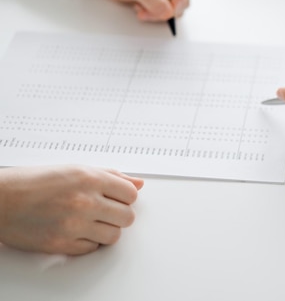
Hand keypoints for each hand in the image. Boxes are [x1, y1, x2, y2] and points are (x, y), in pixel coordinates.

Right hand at [0, 165, 143, 254]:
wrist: (1, 200)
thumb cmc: (34, 182)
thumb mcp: (75, 169)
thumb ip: (111, 176)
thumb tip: (138, 183)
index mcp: (89, 179)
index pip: (131, 194)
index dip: (126, 197)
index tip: (118, 198)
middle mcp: (85, 201)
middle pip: (127, 216)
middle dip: (120, 214)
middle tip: (106, 211)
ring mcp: (74, 225)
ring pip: (114, 235)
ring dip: (106, 229)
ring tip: (91, 221)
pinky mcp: (62, 244)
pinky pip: (93, 248)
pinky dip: (89, 241)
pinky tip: (78, 230)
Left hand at [75, 0, 205, 21]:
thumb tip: (168, 12)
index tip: (173, 3)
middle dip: (167, 8)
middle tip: (147, 11)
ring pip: (176, 10)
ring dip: (158, 14)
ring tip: (139, 8)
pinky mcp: (165, 1)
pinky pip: (167, 14)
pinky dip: (154, 16)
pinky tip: (140, 9)